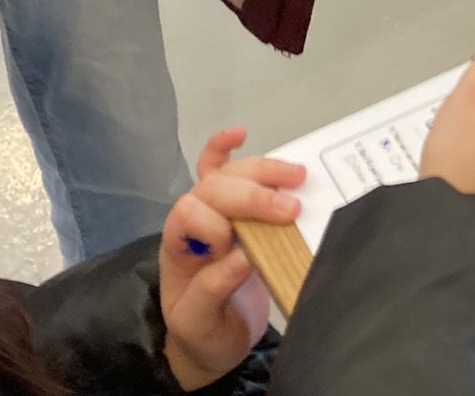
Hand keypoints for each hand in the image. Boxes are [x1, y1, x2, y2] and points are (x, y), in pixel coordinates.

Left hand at [159, 130, 304, 391]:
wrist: (210, 342)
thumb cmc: (203, 333)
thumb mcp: (199, 324)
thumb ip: (212, 290)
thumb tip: (242, 255)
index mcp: (177, 247)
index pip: (192, 216)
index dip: (218, 227)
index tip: (247, 254)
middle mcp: (192, 222)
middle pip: (215, 188)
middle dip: (253, 195)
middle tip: (293, 209)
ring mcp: (211, 211)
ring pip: (229, 174)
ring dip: (262, 170)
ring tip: (298, 176)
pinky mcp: (230, 212)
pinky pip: (218, 169)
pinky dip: (225, 147)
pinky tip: (239, 133)